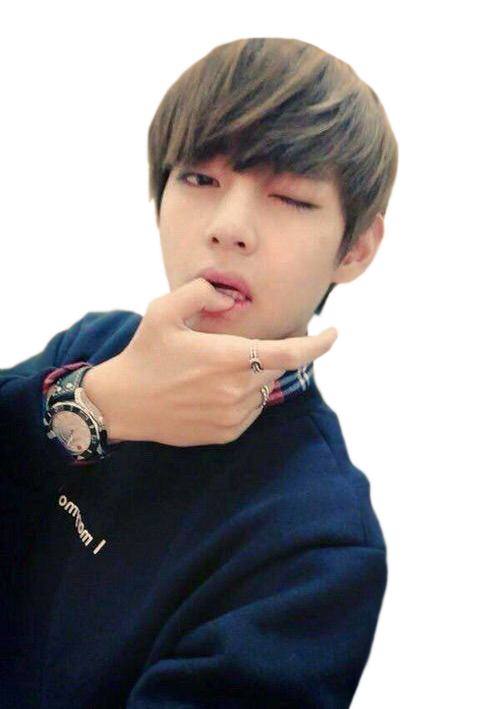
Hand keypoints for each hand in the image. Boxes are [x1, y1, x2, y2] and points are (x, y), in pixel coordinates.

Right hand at [84, 279, 340, 446]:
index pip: (291, 353)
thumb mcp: (162, 309)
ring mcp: (233, 415)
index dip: (320, 344)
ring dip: (254, 374)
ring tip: (214, 369)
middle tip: (241, 344)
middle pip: (278, 367)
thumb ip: (200, 292)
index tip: (336, 331)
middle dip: (273, 351)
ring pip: (265, 389)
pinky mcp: (226, 434)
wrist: (122, 404)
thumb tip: (229, 297)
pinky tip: (212, 389)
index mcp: (228, 357)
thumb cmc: (143, 354)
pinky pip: (251, 410)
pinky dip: (244, 395)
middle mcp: (237, 390)